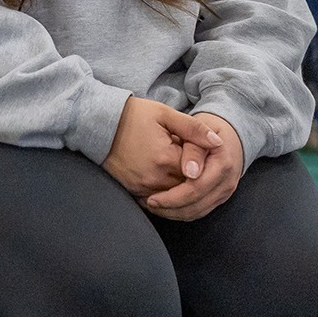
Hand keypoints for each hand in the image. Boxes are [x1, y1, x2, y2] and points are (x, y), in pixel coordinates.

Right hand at [103, 96, 221, 198]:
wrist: (99, 124)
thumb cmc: (133, 116)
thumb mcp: (165, 114)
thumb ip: (194, 129)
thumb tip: (219, 143)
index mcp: (165, 158)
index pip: (199, 172)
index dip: (206, 163)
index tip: (203, 152)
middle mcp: (154, 178)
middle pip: (189, 188)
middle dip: (197, 178)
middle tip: (197, 164)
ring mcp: (142, 188)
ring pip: (176, 198)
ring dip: (184, 188)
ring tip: (185, 172)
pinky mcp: (133, 191)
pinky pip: (159, 202)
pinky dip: (169, 195)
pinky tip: (172, 182)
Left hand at [144, 113, 243, 221]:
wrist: (228, 136)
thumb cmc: (208, 129)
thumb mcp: (199, 128)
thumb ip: (194, 148)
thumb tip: (190, 172)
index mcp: (223, 163)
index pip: (196, 188)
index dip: (172, 197)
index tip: (151, 198)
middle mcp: (227, 181)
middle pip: (196, 205)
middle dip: (169, 209)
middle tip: (147, 203)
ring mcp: (225, 191)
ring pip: (197, 213)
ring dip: (173, 213)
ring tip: (152, 206)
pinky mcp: (219, 198)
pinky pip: (199, 212)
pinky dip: (180, 212)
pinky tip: (164, 207)